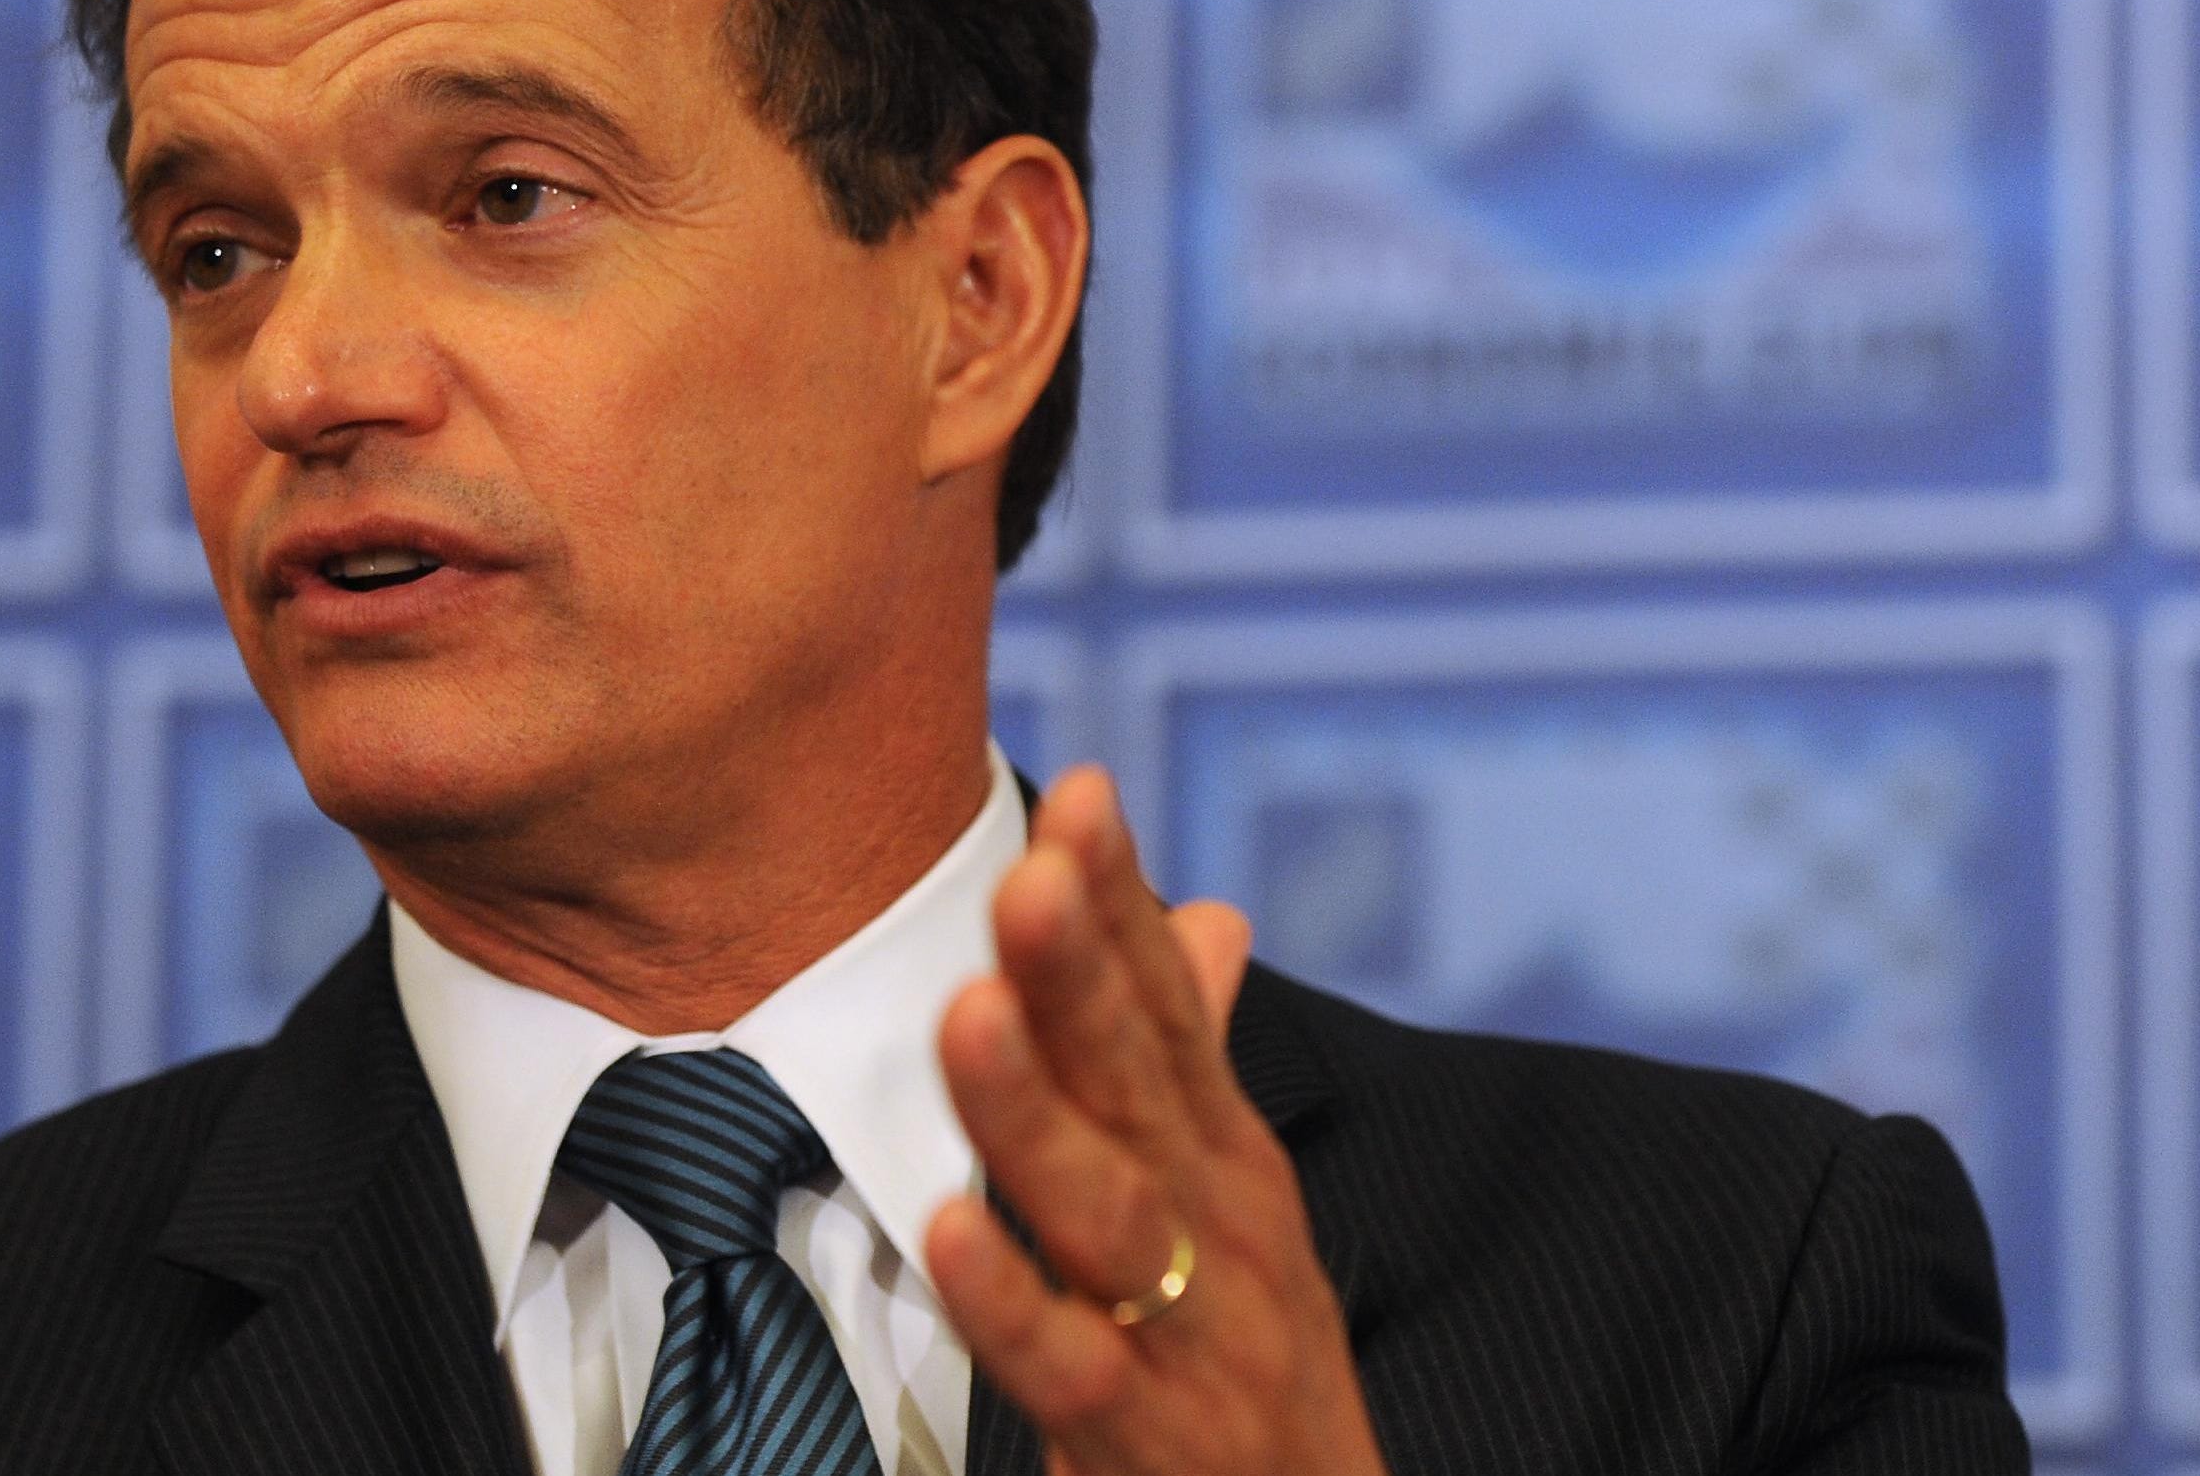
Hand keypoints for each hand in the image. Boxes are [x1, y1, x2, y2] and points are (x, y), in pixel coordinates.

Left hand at [926, 767, 1387, 1474]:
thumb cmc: (1251, 1368)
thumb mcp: (1236, 1206)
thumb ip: (1197, 1059)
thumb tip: (1205, 914)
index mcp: (1223, 1157)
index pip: (1167, 1005)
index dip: (1120, 900)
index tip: (1073, 789)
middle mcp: (1221, 1227)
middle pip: (1139, 1082)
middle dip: (1080, 973)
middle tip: (1025, 872)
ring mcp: (1194, 1335)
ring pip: (1106, 1208)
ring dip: (1035, 1113)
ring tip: (968, 1016)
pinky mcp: (1154, 1441)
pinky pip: (1071, 1365)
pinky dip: (1011, 1302)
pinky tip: (948, 1234)